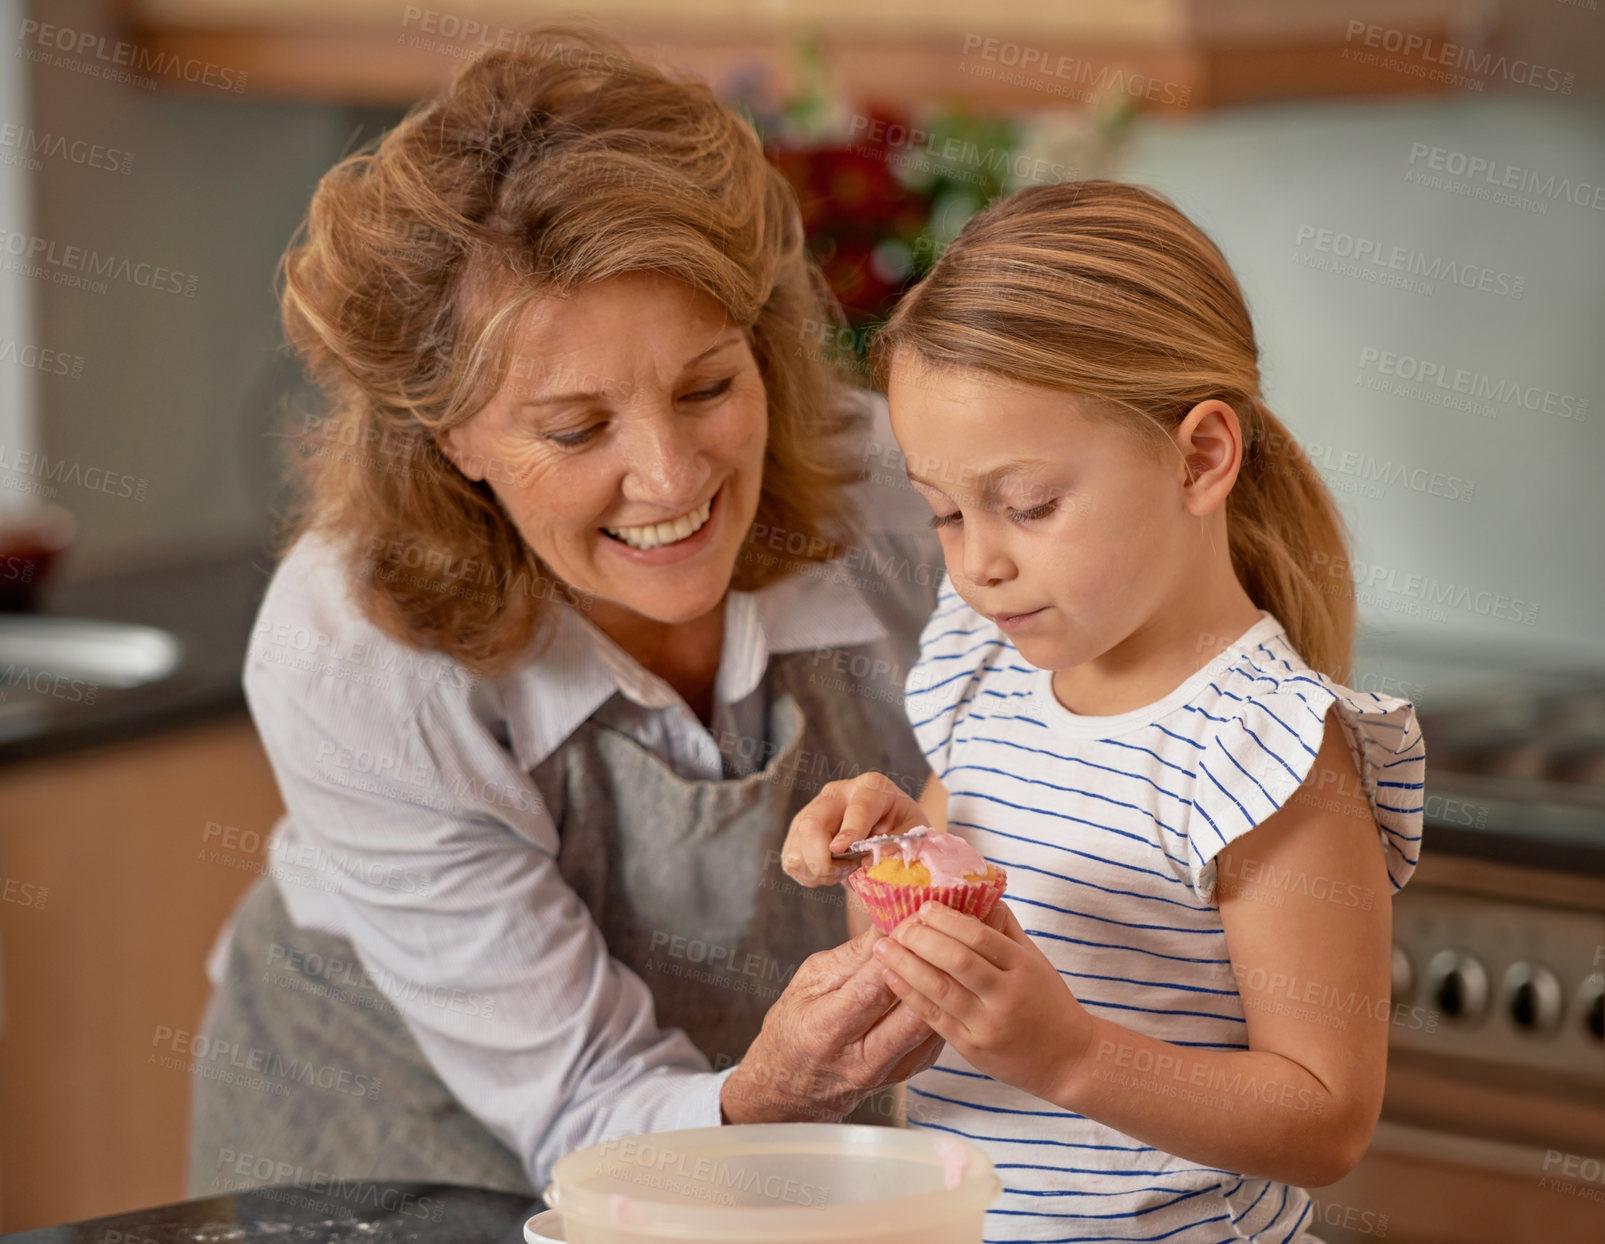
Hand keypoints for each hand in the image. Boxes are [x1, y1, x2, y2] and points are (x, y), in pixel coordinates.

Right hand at [720, 924, 944, 1123]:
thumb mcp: (810, 981)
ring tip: (948, 948)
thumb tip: (888, 923)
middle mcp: (861, 1059)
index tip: (912, 917)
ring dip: (943, 983)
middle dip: (930, 966)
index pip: (873, 988)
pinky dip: (943, 1002)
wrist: (793, 1085)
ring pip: (931, 1024)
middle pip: (912, 1012)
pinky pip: (935, 1034)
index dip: (897, 951)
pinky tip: (945, 975)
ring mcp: (890, 1071)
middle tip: (940, 930)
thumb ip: (852, 956)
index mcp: (827, 1031)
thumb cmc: (796, 1024)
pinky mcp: (910, 1072)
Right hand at [781, 773, 930, 887]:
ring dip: (816, 870)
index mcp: (871, 788)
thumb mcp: (913, 835)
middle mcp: (837, 793)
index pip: (857, 807)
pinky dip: (807, 875)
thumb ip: (899, 847)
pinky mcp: (798, 829)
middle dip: (821, 859)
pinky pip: (791, 859)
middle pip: (812, 824)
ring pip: (797, 846)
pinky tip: (829, 872)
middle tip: (841, 875)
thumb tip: (870, 860)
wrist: (887, 827)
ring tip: (841, 872)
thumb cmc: (902, 829)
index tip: (841, 850)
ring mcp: (813, 809)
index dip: (850, 830)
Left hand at [872, 900, 1093, 1105]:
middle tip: (899, 925)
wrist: (1072, 1061)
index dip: (948, 919)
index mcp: (1024, 967)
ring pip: (940, 989)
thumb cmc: (1051, 1004)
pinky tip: (892, 977)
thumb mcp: (1036, 960)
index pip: (981, 937)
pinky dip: (910, 995)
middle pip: (956, 961)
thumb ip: (1005, 929)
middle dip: (921, 939)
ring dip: (906, 964)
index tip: (924, 906)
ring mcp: (988, 1025)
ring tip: (883, 947)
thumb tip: (974, 893)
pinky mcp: (973, 1049)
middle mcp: (1007, 996)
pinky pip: (934, 1019)